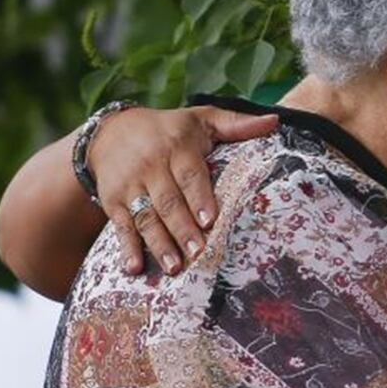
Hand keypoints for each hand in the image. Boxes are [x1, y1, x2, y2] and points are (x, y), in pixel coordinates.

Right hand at [88, 106, 277, 274]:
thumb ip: (237, 124)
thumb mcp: (201, 120)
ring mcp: (129, 185)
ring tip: (174, 266)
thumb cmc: (169, 129)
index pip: (189, 174)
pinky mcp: (112, 201)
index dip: (199, 198)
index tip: (210, 220)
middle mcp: (151, 165)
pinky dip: (126, 247)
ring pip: (145, 216)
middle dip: (182, 228)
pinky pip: (120, 226)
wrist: (110, 131)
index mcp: (177, 146)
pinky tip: (133, 268)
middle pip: (168, 201)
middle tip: (198, 252)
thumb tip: (275, 121)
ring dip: (158, 243)